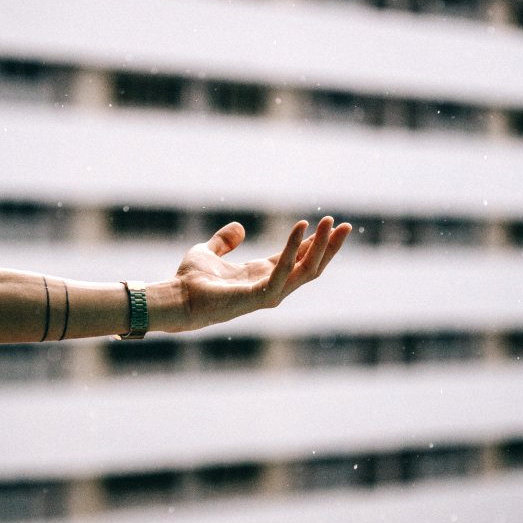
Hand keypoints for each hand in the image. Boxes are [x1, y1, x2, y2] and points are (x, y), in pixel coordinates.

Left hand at [147, 216, 350, 332]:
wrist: (176, 298)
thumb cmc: (190, 281)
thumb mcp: (209, 251)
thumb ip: (224, 241)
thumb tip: (239, 228)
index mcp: (262, 276)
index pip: (298, 259)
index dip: (315, 242)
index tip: (332, 225)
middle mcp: (271, 286)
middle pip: (310, 267)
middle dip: (329, 247)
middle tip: (345, 225)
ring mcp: (268, 294)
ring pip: (306, 271)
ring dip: (321, 247)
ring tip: (331, 224)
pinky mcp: (260, 296)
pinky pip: (284, 269)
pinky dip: (294, 248)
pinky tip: (300, 227)